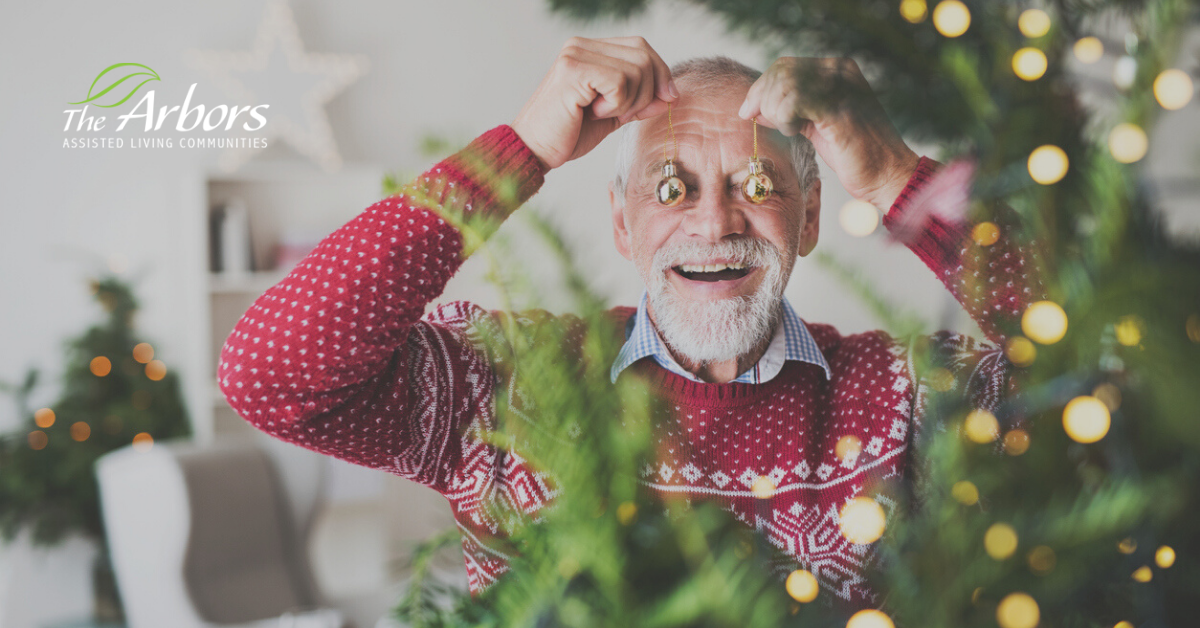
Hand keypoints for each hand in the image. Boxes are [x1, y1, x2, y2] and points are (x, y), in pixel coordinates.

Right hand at [512, 36, 678, 170]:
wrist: (534, 150)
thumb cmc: (568, 134)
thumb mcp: (614, 115)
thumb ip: (640, 101)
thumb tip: (671, 95)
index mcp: (590, 49)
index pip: (641, 46)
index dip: (660, 72)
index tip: (666, 99)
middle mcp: (581, 45)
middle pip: (643, 55)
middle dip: (648, 91)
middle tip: (625, 114)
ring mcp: (576, 54)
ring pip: (636, 70)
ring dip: (629, 102)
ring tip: (602, 114)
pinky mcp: (574, 70)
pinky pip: (620, 83)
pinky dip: (616, 105)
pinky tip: (592, 112)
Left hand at [738, 57, 919, 212]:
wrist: (887, 174)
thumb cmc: (854, 155)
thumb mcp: (815, 127)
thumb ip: (789, 113)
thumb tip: (754, 109)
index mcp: (838, 70)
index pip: (786, 66)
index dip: (761, 87)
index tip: (750, 110)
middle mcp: (840, 72)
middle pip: (781, 71)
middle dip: (762, 97)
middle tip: (759, 120)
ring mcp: (841, 86)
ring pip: (784, 84)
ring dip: (775, 111)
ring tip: (789, 130)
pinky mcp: (837, 107)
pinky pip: (793, 102)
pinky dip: (784, 118)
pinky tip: (795, 132)